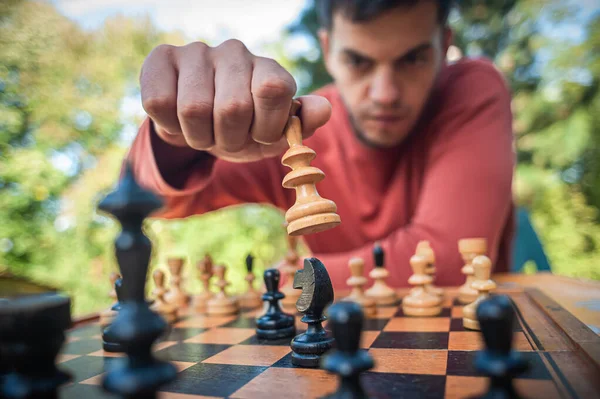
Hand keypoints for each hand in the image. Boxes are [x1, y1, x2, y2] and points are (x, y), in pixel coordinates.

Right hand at [140, 40, 331, 162]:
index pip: (273, 90)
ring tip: (204, 131)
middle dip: (229, 140)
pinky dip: (169, 126)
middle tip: (227, 139)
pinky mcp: (162, 57)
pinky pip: (159, 102)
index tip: (259, 136)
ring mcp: (198, 51)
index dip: (265, 127)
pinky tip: (178, 121)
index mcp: (269, 71)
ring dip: (199, 137)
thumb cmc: (245, 130)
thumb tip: (324, 110)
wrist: (202, 126)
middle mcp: (236, 53)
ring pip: (193, 109)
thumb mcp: (274, 135)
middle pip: (232, 108)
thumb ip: (301, 124)